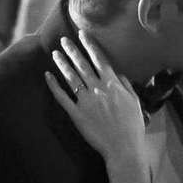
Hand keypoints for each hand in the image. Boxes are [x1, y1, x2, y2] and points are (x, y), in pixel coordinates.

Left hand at [45, 31, 148, 175]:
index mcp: (113, 85)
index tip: (82, 34)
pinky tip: (48, 76)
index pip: (99, 59)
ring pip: (71, 77)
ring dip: (62, 64)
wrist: (123, 148)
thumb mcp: (135, 102)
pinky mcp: (76, 114)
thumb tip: (119, 74)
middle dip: (72, 50)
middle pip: (82, 65)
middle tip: (63, 40)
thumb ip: (126, 86)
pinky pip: (62, 97)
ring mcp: (85, 101)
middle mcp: (98, 89)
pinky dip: (54, 86)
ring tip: (55, 53)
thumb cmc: (132, 126)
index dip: (90, 45)